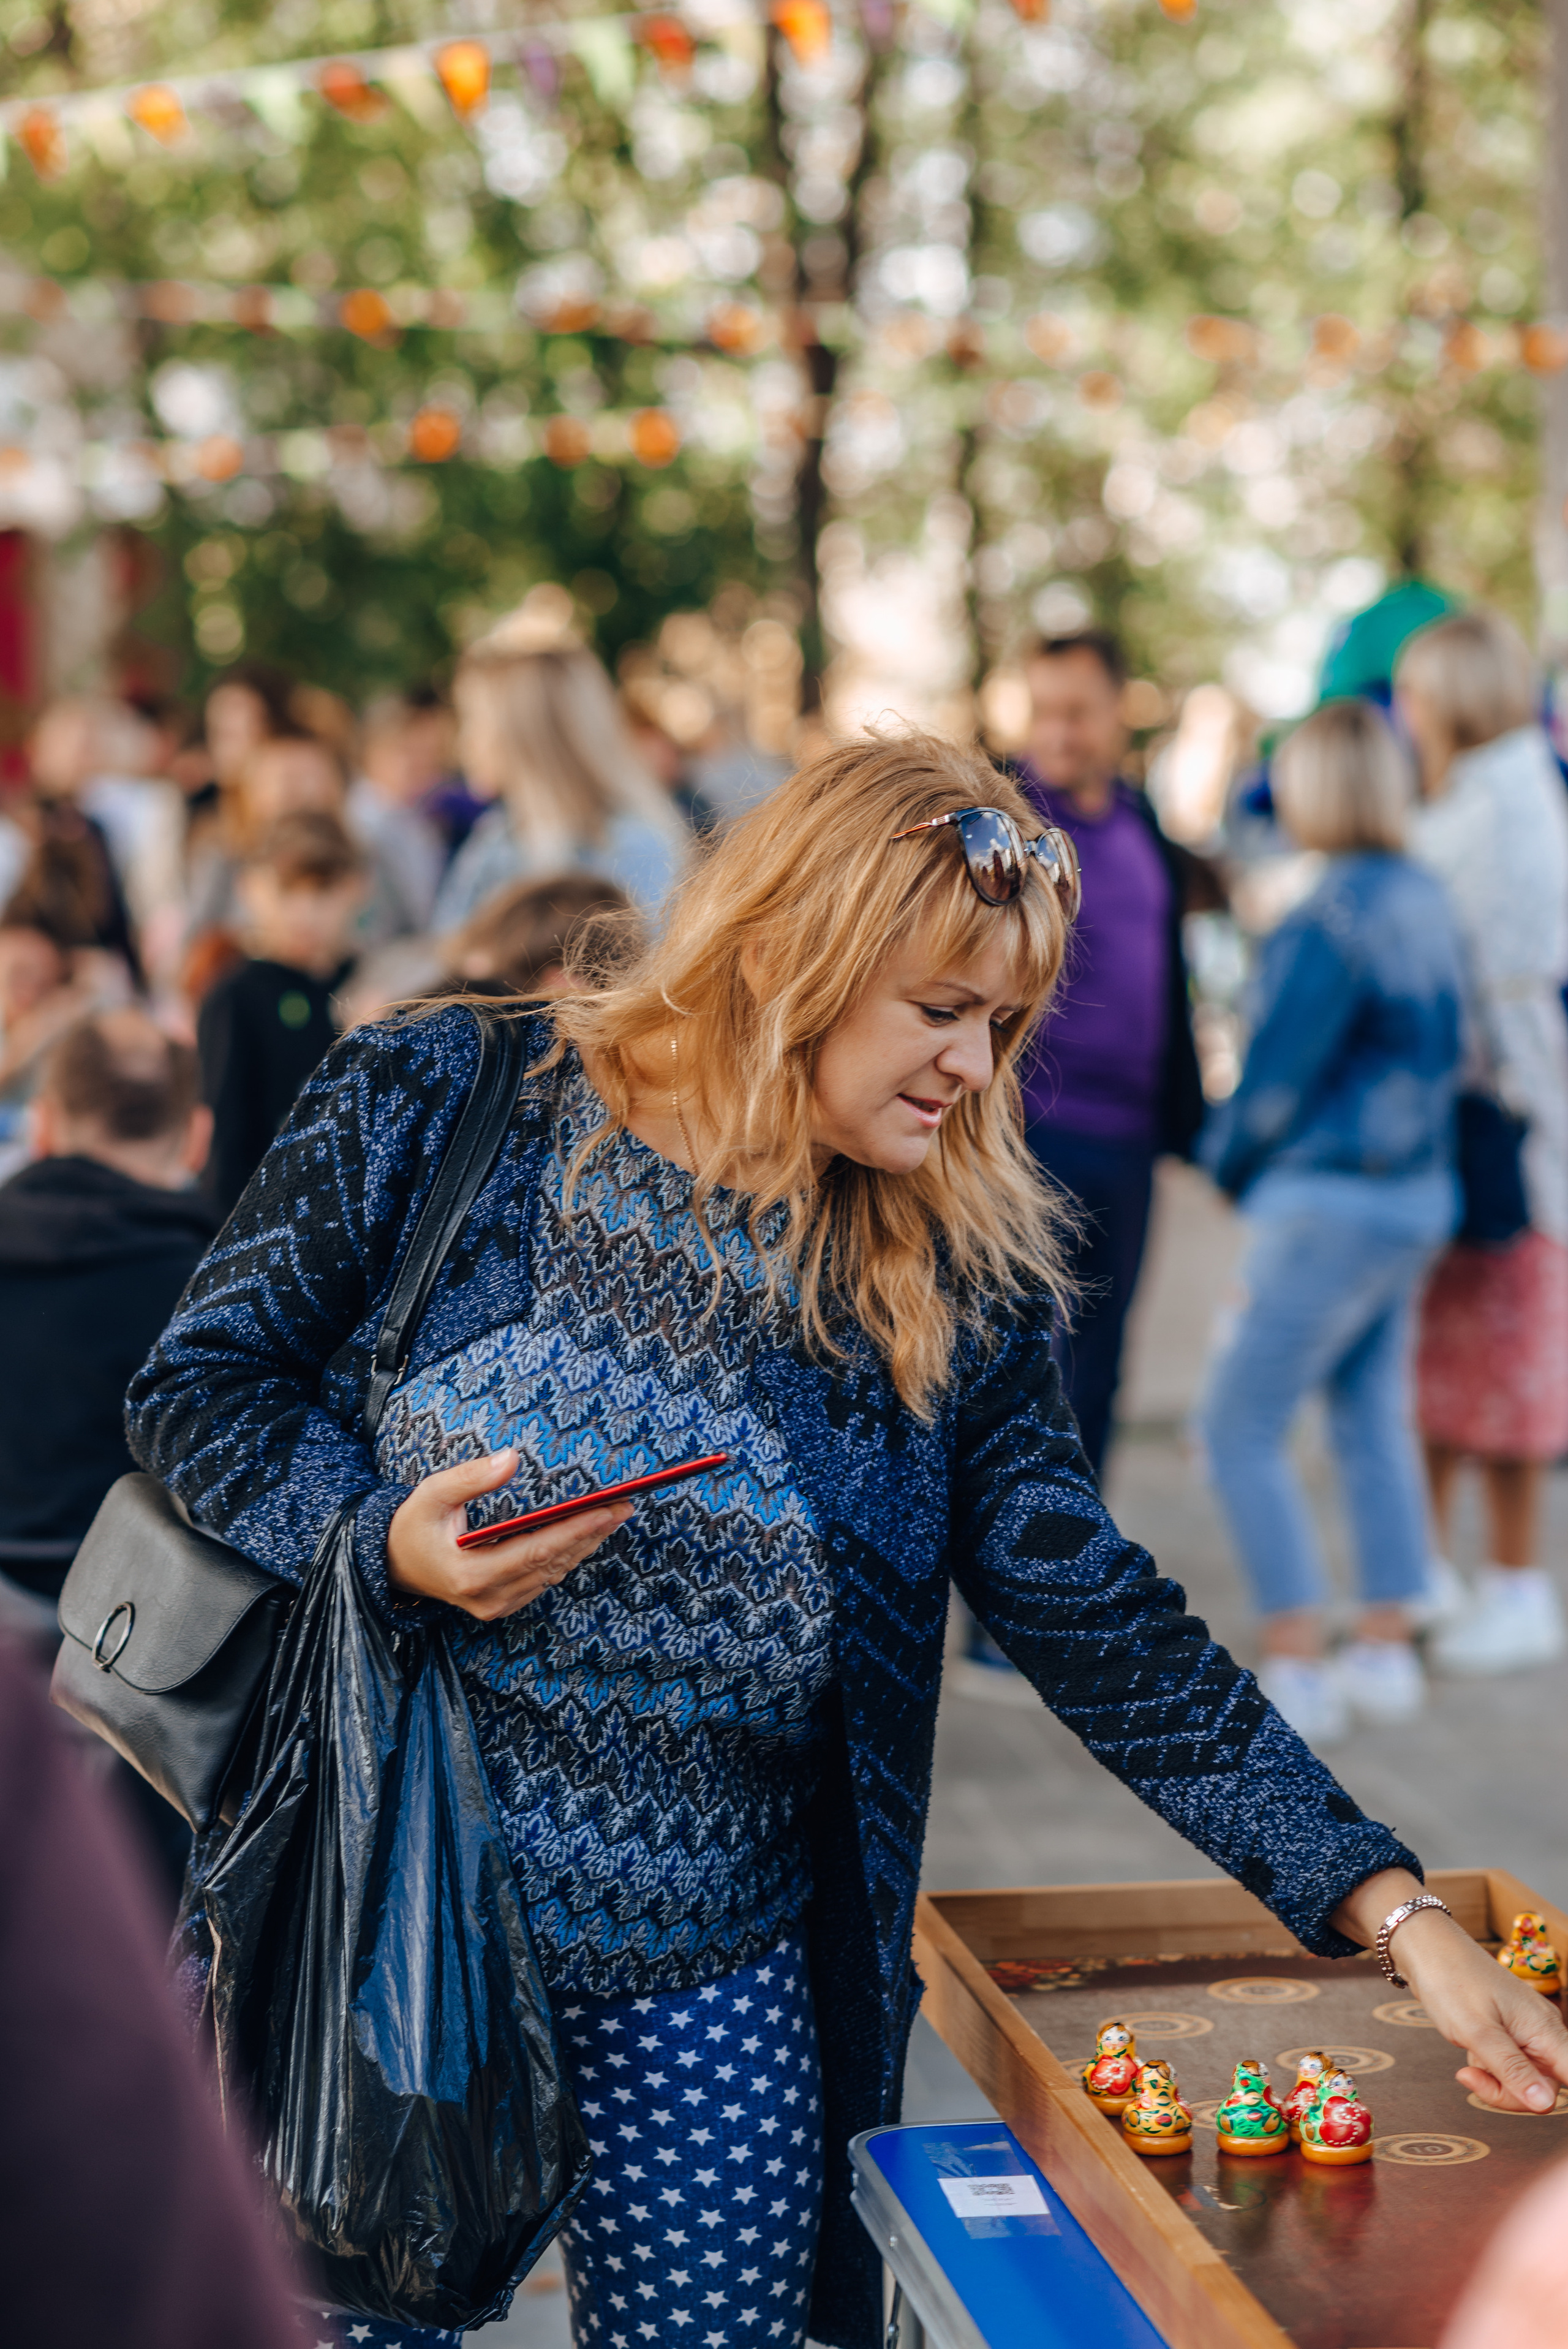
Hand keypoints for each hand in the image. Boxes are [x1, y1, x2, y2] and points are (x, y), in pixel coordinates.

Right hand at [386, 1447, 631, 1621]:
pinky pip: (545, 1580)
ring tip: (615, 1514)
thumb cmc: (413, 1525)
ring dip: (585, 1544)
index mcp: (471, 1575)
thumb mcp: (431, 1494)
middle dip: (592, 1533)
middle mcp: (488, 1598)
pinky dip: (568, 1555)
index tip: (608, 1508)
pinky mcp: (503, 1604)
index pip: (537, 1551)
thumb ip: (470, 1477)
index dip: (576, 1529)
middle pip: (553, 1564)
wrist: (393, 1564)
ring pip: (554, 1574)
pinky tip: (587, 1533)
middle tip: (625, 1504)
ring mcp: (497, 1606)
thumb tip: (511, 1458)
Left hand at [1333, 1870, 1567, 2113]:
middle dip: (1509, 2094)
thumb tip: (1546, 2104)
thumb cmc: (1450, 1982)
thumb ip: (1512, 2069)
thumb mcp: (1477, 2032)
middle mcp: (1543, 2031)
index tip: (1538, 2102)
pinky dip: (1489, 2066)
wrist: (1426, 1948)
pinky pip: (1509, 2065)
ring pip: (1525, 2079)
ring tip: (1468, 2055)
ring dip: (1495, 2080)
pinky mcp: (1510, 2033)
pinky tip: (1470, 2049)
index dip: (1554, 2096)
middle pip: (1546, 2087)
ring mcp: (1527, 2032)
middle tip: (1471, 2077)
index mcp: (1546, 2029)